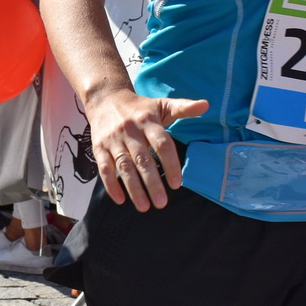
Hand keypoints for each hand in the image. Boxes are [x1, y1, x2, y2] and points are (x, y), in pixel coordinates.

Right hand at [87, 89, 209, 210]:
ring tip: (144, 207)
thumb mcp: (162, 105)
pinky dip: (111, 185)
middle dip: (152, 183)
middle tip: (162, 203)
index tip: (177, 184)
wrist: (105, 99)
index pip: (162, 144)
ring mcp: (113, 140)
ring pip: (124, 167)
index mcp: (148, 121)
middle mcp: (130, 131)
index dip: (170, 164)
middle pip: (143, 160)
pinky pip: (104, 168)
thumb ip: (183, 108)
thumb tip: (206, 105)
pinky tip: (120, 200)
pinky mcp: (99, 147)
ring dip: (134, 188)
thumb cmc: (139, 107)